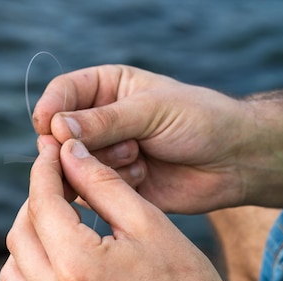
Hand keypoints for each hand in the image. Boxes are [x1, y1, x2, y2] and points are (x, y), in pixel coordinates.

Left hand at [1, 135, 232, 280]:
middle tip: (60, 182)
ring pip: (14, 268)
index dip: (43, 171)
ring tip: (59, 218)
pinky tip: (63, 254)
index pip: (42, 205)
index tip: (52, 151)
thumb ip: (101, 183)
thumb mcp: (148, 222)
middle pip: (19, 235)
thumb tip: (69, 152)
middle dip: (34, 201)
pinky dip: (34, 267)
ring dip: (28, 236)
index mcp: (79, 269)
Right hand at [32, 65, 253, 212]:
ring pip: (73, 164)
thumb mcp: (152, 110)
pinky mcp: (113, 186)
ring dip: (102, 164)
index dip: (51, 109)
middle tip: (103, 148)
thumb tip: (58, 128)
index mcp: (107, 89)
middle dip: (78, 144)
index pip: (63, 93)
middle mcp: (100, 122)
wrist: (235, 161)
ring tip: (138, 157)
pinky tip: (141, 176)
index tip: (48, 127)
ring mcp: (106, 155)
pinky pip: (91, 189)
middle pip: (61, 134)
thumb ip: (105, 120)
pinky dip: (110, 186)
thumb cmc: (201, 121)